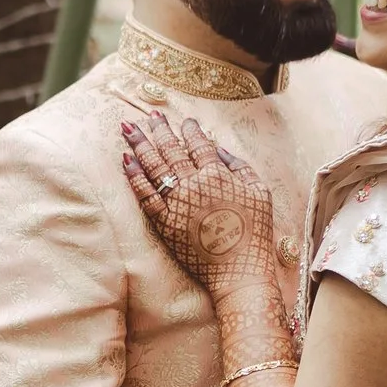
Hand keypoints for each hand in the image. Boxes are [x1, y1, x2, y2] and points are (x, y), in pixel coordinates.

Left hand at [121, 114, 283, 308]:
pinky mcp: (164, 221)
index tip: (184, 121)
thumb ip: (240, 167)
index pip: (199, 144)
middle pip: (171, 149)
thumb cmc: (255, 233)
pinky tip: (126, 161)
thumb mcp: (260, 193)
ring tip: (128, 129)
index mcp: (218, 174)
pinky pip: (145, 194)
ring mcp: (176, 202)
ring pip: (153, 166)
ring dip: (140, 145)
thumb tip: (219, 149)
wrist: (239, 270)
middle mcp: (194, 183)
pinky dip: (134, 176)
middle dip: (158, 130)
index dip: (190, 130)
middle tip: (148, 117)